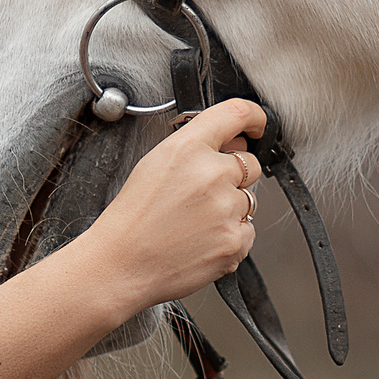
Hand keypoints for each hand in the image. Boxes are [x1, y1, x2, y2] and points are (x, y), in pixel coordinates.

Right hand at [84, 98, 267, 308]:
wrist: (121, 265)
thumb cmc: (133, 218)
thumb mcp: (154, 164)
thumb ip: (195, 148)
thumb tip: (233, 143)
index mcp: (188, 148)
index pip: (236, 113)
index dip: (254, 116)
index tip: (257, 124)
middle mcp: (212, 174)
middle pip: (250, 163)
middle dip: (234, 176)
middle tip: (203, 195)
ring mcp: (226, 208)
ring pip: (249, 199)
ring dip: (231, 208)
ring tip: (195, 222)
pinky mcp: (235, 240)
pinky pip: (248, 230)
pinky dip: (230, 235)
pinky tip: (201, 239)